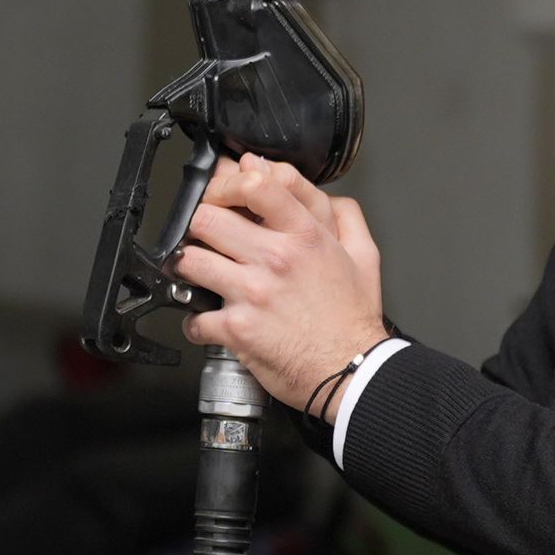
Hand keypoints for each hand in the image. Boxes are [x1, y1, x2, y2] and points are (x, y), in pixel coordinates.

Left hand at [175, 151, 387, 407]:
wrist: (353, 371)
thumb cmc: (355, 321)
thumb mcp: (365, 257)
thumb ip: (347, 218)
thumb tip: (329, 197)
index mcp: (305, 236)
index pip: (255, 184)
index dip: (228, 184)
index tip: (224, 196)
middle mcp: (276, 258)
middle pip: (207, 217)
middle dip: (201, 225)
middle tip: (205, 237)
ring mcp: (252, 292)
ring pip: (190, 260)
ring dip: (191, 268)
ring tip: (202, 275)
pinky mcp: (237, 328)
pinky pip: (194, 317)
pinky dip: (196, 322)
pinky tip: (208, 321)